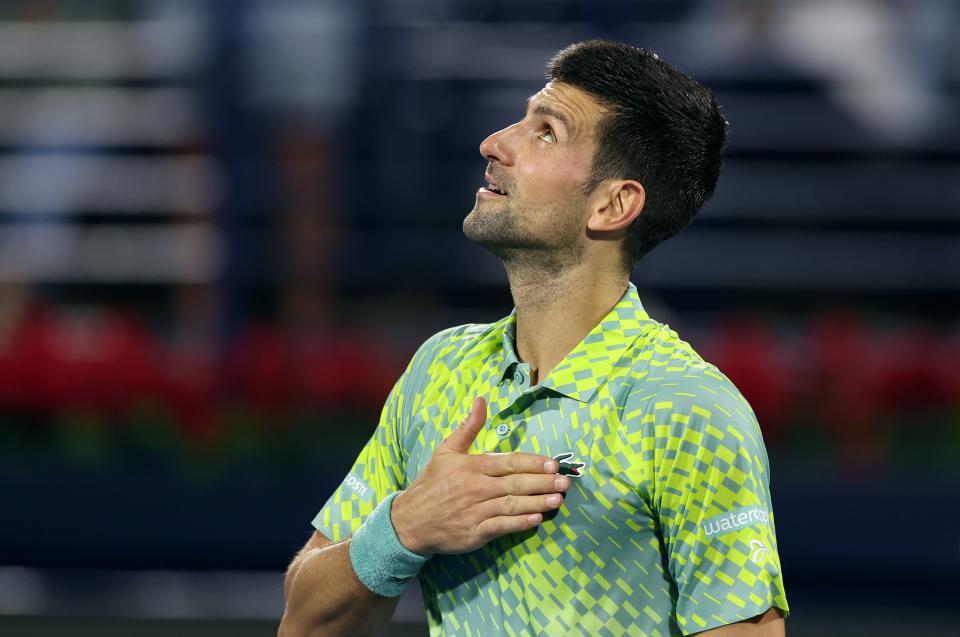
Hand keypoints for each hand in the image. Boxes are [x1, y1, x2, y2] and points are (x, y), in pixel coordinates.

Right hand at [391, 396, 567, 555]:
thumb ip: (469, 426)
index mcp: (472, 466)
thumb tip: (481, 399)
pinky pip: (502, 526)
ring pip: (512, 505)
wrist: (410, 521)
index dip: (533, 463)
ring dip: (538, 502)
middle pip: (516, 484)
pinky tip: (537, 519)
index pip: (508, 462)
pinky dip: (520, 523)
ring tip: (558, 500)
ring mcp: (476, 511)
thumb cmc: (432, 483)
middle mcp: (476, 488)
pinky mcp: (475, 532)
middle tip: (566, 482)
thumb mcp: (446, 450)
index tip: (553, 464)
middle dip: (543, 482)